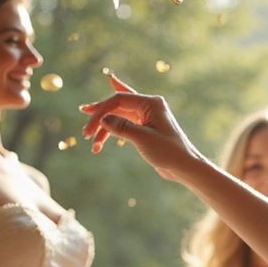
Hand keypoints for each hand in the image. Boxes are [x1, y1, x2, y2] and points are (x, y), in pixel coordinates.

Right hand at [79, 75, 211, 180]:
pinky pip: (124, 125)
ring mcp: (147, 116)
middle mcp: (149, 106)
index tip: (89, 129)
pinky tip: (101, 139)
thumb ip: (121, 127)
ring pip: (119, 116)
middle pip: (118, 104)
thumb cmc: (168, 152)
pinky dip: (113, 132)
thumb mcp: (143, 139)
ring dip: (105, 127)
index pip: (119, 100)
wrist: (184, 167)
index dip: (101, 111)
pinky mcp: (145, 128)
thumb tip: (103, 119)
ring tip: (90, 139)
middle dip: (100, 112)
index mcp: (151, 103)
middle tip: (83, 112)